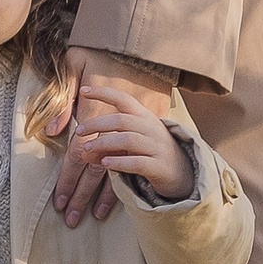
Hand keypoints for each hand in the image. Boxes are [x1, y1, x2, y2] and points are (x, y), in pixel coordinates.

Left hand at [76, 104, 194, 199]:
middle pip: (121, 120)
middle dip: (97, 124)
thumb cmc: (151, 152)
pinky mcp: (159, 167)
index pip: (123, 99)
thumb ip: (108, 144)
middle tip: (79, 131)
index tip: (84, 90)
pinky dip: (119, 162)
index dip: (103, 93)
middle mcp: (151, 128)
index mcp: (144, 116)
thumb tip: (83, 151)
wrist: (183, 173)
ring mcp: (157, 147)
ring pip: (128, 140)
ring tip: (87, 149)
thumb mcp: (131, 143)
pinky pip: (138, 162)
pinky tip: (105, 163)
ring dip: (104, 143)